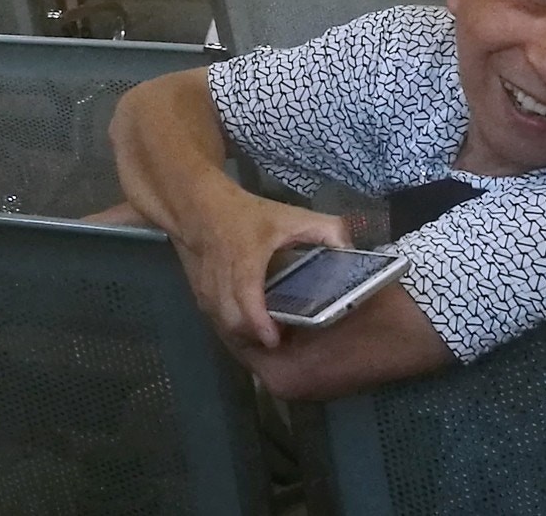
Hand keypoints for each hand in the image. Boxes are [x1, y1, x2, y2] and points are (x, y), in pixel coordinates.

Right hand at [174, 188, 351, 349]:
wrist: (197, 207)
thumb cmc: (244, 213)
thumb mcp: (289, 215)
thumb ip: (325, 228)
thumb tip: (349, 249)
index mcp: (244, 265)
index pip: (247, 303)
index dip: (260, 325)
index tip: (276, 339)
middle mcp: (221, 284)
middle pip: (233, 323)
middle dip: (255, 338)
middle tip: (281, 338)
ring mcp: (207, 293)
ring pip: (223, 326)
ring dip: (244, 335)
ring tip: (268, 333)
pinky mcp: (200, 297)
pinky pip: (216, 321)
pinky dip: (233, 328)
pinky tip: (250, 325)